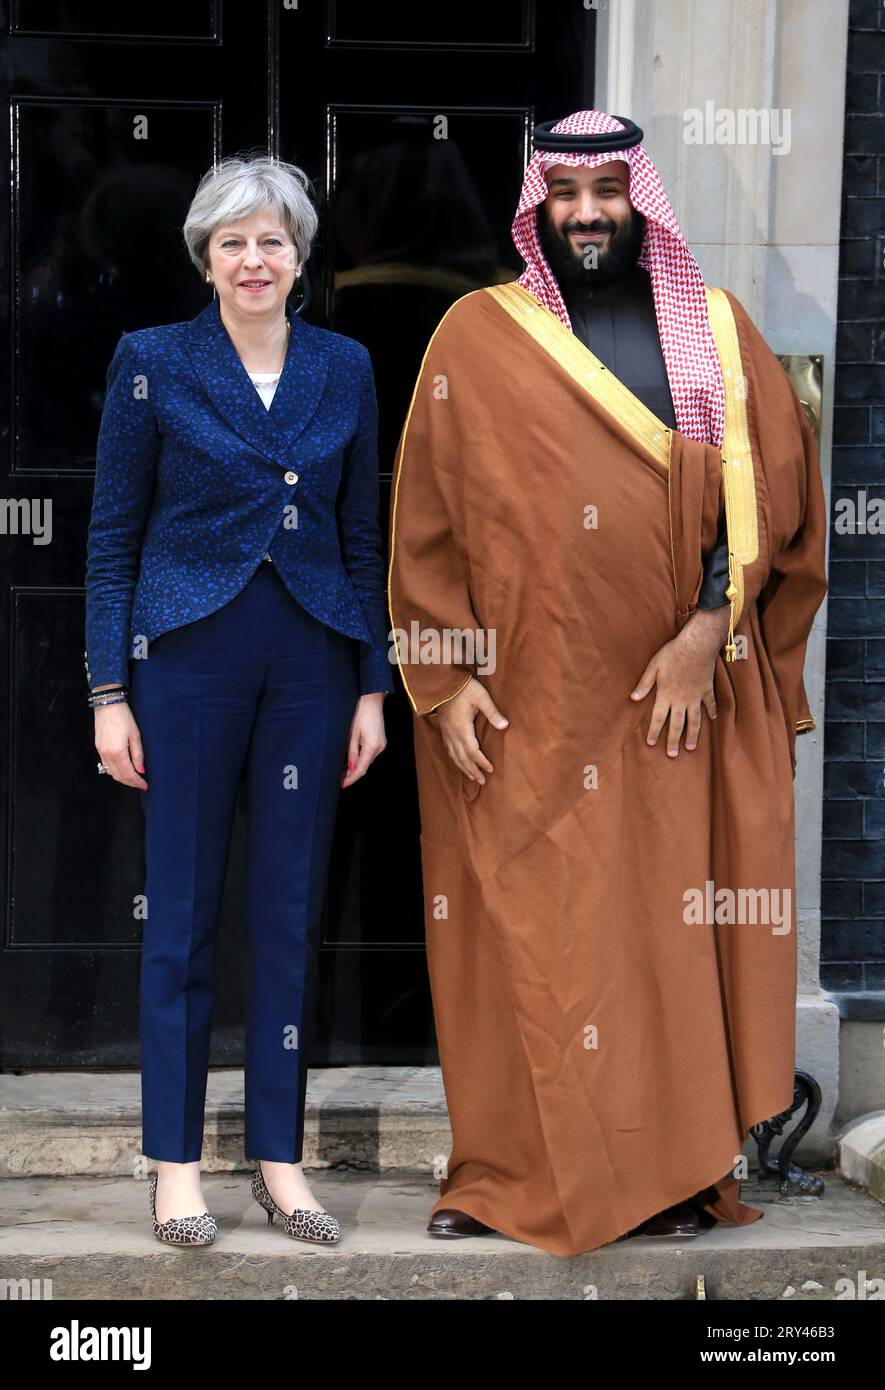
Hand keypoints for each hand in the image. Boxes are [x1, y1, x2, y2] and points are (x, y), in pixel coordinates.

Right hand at [94, 698, 147, 789]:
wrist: (108, 704)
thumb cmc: (124, 717)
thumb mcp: (135, 735)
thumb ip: (138, 755)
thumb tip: (141, 770)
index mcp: (118, 752)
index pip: (128, 774)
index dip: (137, 782)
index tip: (145, 786)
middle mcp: (107, 755)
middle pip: (119, 776)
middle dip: (131, 782)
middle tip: (141, 784)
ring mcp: (100, 752)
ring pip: (111, 773)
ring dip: (122, 778)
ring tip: (134, 778)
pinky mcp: (98, 748)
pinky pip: (106, 766)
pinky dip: (115, 771)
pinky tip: (123, 769)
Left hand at [341, 692, 386, 786]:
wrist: (371, 700)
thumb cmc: (360, 713)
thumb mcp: (352, 734)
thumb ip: (352, 752)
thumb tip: (351, 768)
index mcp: (372, 747)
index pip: (361, 769)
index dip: (351, 779)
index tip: (342, 785)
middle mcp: (379, 747)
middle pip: (365, 766)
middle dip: (352, 774)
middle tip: (338, 779)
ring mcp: (381, 744)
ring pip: (367, 760)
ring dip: (356, 766)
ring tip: (342, 770)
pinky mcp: (380, 740)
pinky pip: (369, 753)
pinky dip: (361, 758)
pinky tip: (352, 759)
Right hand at [435, 676, 507, 783]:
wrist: (442, 683)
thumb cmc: (463, 688)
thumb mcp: (481, 696)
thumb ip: (492, 712)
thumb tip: (505, 725)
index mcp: (462, 728)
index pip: (472, 751)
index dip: (481, 762)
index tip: (491, 769)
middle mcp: (453, 735)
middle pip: (463, 758)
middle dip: (473, 771)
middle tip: (483, 781)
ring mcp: (447, 734)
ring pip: (454, 756)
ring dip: (464, 768)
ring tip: (472, 777)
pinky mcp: (444, 731)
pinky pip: (449, 751)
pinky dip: (455, 760)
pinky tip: (460, 763)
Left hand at [630, 607, 729, 756]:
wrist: (696, 646)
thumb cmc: (672, 654)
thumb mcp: (653, 667)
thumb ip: (644, 684)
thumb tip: (633, 698)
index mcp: (666, 695)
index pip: (658, 718)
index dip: (654, 732)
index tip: (652, 744)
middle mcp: (681, 700)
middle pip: (677, 725)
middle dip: (673, 741)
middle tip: (672, 754)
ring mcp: (695, 697)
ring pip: (694, 721)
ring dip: (692, 735)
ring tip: (690, 747)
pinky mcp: (707, 690)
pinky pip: (710, 704)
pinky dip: (712, 712)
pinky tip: (714, 719)